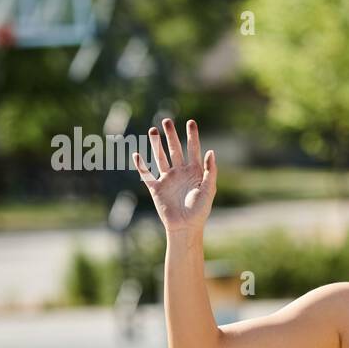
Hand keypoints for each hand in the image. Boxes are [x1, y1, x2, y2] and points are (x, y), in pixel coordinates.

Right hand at [133, 117, 216, 233]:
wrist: (186, 227)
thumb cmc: (200, 210)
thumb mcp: (209, 189)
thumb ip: (210, 171)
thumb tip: (211, 152)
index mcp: (194, 172)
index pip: (193, 149)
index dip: (192, 136)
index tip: (191, 122)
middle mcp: (180, 172)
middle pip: (175, 149)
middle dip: (171, 135)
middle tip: (166, 120)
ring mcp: (167, 179)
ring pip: (160, 157)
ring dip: (156, 144)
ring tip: (152, 130)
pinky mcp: (156, 188)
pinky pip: (146, 174)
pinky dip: (141, 165)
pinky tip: (137, 154)